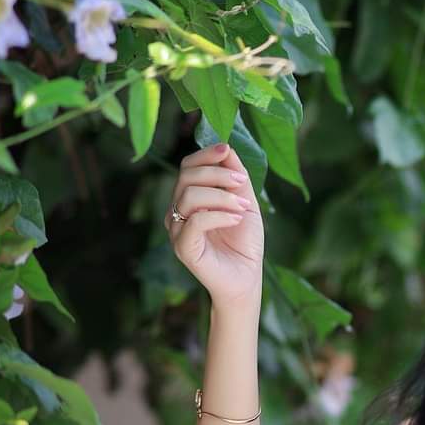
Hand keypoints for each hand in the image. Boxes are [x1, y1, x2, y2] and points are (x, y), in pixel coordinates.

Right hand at [165, 141, 263, 309]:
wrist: (247, 277)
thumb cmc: (244, 241)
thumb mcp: (245, 201)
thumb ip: (235, 176)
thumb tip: (226, 147)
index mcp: (189, 198)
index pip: (187, 166)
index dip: (205, 154)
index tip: (227, 150)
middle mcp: (177, 212)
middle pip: (186, 177)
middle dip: (217, 174)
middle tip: (242, 183)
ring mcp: (177, 230)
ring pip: (189, 196)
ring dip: (222, 196)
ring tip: (242, 208)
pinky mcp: (183, 248)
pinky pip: (194, 221)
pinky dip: (219, 215)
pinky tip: (236, 219)